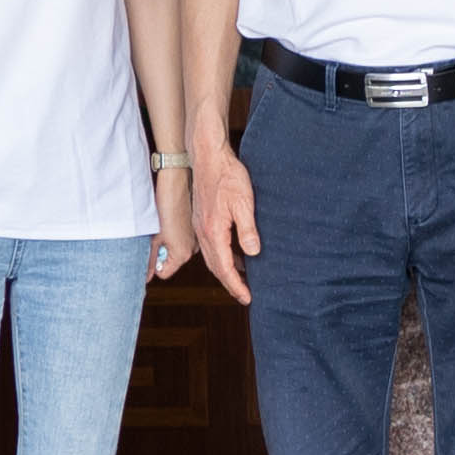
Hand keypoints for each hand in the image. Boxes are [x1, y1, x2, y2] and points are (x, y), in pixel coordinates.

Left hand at [147, 162, 195, 284]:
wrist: (177, 181)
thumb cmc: (165, 205)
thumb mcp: (153, 236)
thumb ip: (150, 259)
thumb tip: (145, 276)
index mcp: (182, 254)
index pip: (164, 272)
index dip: (155, 264)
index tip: (151, 249)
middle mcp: (193, 249)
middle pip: (172, 261)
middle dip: (162, 253)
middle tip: (156, 235)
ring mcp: (196, 238)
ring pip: (177, 249)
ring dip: (168, 242)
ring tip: (163, 225)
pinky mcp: (196, 227)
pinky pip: (184, 238)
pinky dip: (175, 233)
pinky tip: (171, 219)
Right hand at [196, 145, 262, 303]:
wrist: (209, 156)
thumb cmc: (228, 176)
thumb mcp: (244, 203)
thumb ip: (247, 230)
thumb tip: (253, 253)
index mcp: (214, 232)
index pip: (225, 268)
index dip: (236, 285)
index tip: (247, 298)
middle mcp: (204, 233)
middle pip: (215, 267)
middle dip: (230, 283)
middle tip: (245, 295)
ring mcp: (201, 226)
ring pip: (211, 257)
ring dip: (225, 271)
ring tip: (242, 279)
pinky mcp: (202, 219)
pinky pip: (211, 246)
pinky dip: (222, 256)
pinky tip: (236, 254)